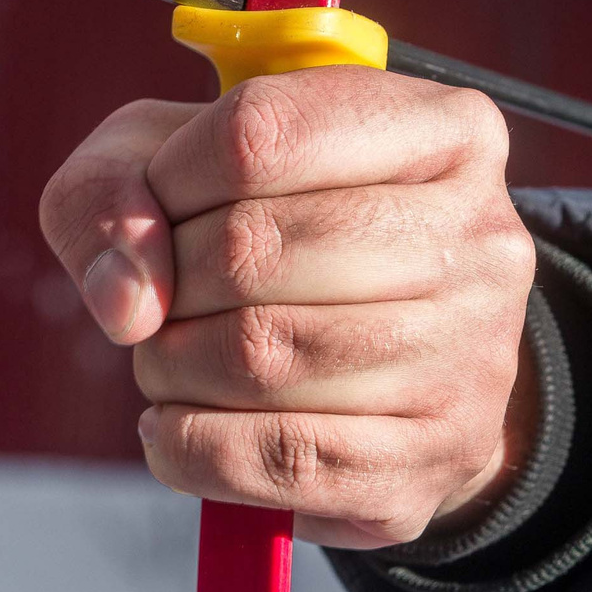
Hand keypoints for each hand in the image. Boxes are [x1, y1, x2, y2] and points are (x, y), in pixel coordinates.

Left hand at [38, 66, 538, 549]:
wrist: (402, 374)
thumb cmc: (280, 236)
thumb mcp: (183, 168)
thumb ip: (110, 191)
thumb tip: (125, 297)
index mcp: (445, 130)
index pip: (259, 133)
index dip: (168, 179)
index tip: (157, 211)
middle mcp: (481, 237)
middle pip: (252, 246)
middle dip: (167, 282)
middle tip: (161, 300)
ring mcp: (469, 356)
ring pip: (256, 356)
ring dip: (169, 366)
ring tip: (172, 360)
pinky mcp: (432, 461)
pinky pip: (270, 459)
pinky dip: (186, 444)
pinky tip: (180, 425)